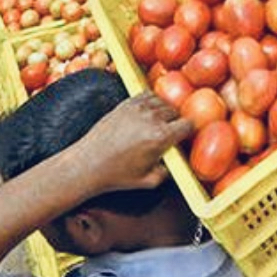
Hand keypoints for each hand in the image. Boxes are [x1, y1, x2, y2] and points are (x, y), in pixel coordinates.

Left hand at [71, 92, 192, 193]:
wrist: (88, 163)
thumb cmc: (117, 175)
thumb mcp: (150, 181)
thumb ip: (169, 171)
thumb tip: (177, 163)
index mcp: (160, 137)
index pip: (188, 124)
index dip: (188, 131)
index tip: (185, 137)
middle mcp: (151, 119)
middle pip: (176, 112)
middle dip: (176, 122)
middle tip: (170, 133)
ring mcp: (137, 108)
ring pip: (163, 102)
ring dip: (165, 111)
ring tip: (159, 123)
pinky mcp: (125, 104)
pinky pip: (148, 95)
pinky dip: (152, 102)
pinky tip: (149, 113)